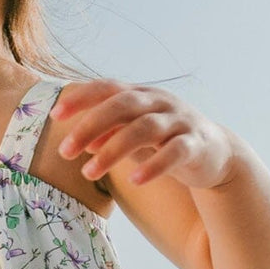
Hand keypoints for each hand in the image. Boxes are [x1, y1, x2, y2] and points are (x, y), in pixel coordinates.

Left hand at [51, 78, 236, 189]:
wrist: (214, 154)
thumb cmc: (164, 141)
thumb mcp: (133, 133)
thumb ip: (108, 133)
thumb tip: (79, 143)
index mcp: (141, 95)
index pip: (108, 87)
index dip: (81, 98)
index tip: (55, 115)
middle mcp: (159, 103)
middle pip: (123, 105)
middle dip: (90, 125)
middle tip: (64, 151)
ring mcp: (179, 121)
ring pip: (144, 129)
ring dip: (113, 150)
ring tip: (89, 172)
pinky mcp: (195, 144)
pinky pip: (174, 153)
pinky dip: (154, 166)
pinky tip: (136, 180)